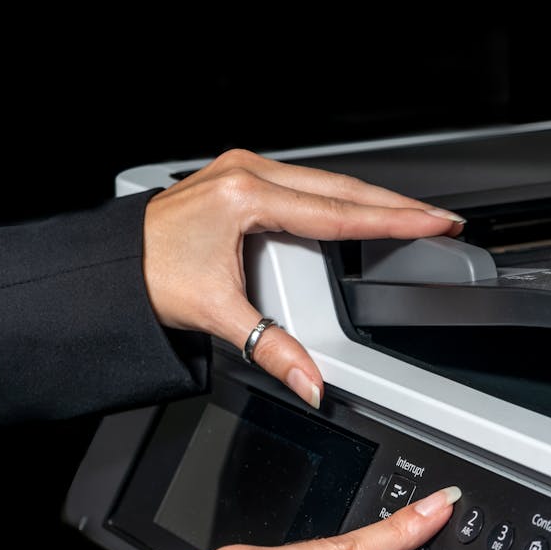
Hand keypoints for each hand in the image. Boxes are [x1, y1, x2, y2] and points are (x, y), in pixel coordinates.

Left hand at [143, 148, 463, 408]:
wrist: (109, 267)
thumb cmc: (147, 277)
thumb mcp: (215, 314)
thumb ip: (271, 348)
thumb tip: (310, 381)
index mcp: (245, 196)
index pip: (336, 212)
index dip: (391, 221)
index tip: (432, 222)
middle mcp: (246, 172)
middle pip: (340, 188)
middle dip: (395, 206)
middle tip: (441, 218)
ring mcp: (242, 169)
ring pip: (324, 182)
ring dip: (369, 200)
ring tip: (410, 216)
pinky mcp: (239, 176)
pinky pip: (304, 183)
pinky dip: (337, 198)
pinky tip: (358, 209)